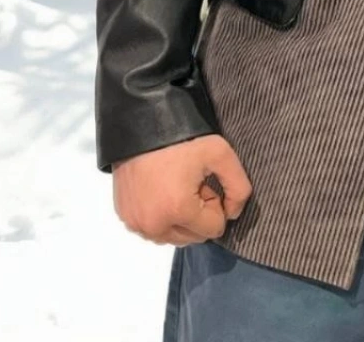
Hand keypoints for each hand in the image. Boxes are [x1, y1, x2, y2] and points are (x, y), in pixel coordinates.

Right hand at [112, 133, 251, 246]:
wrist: (143, 126)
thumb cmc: (181, 138)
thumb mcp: (220, 153)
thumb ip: (239, 187)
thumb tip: (233, 213)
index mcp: (179, 210)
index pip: (214, 229)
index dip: (215, 205)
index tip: (206, 184)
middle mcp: (155, 225)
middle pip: (193, 237)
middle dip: (199, 214)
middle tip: (193, 185)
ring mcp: (136, 223)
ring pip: (173, 237)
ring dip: (181, 219)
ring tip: (178, 187)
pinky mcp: (125, 218)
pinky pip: (152, 230)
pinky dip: (162, 217)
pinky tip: (162, 191)